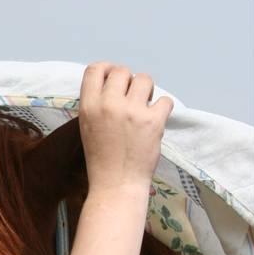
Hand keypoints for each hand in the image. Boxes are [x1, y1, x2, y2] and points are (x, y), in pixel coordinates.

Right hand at [78, 63, 172, 195]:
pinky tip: (155, 122)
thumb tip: (114, 85)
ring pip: (145, 79)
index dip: (106, 70)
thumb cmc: (101, 160)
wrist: (116, 186)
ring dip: (146, 91)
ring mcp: (132, 112)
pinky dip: (162, 109)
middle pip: (122, 71)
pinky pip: (165, 100)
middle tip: (131, 100)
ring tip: (143, 109)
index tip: (113, 81)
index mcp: (89, 107)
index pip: (95, 69)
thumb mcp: (88, 128)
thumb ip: (97, 105)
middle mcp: (109, 105)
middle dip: (128, 82)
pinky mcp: (153, 121)